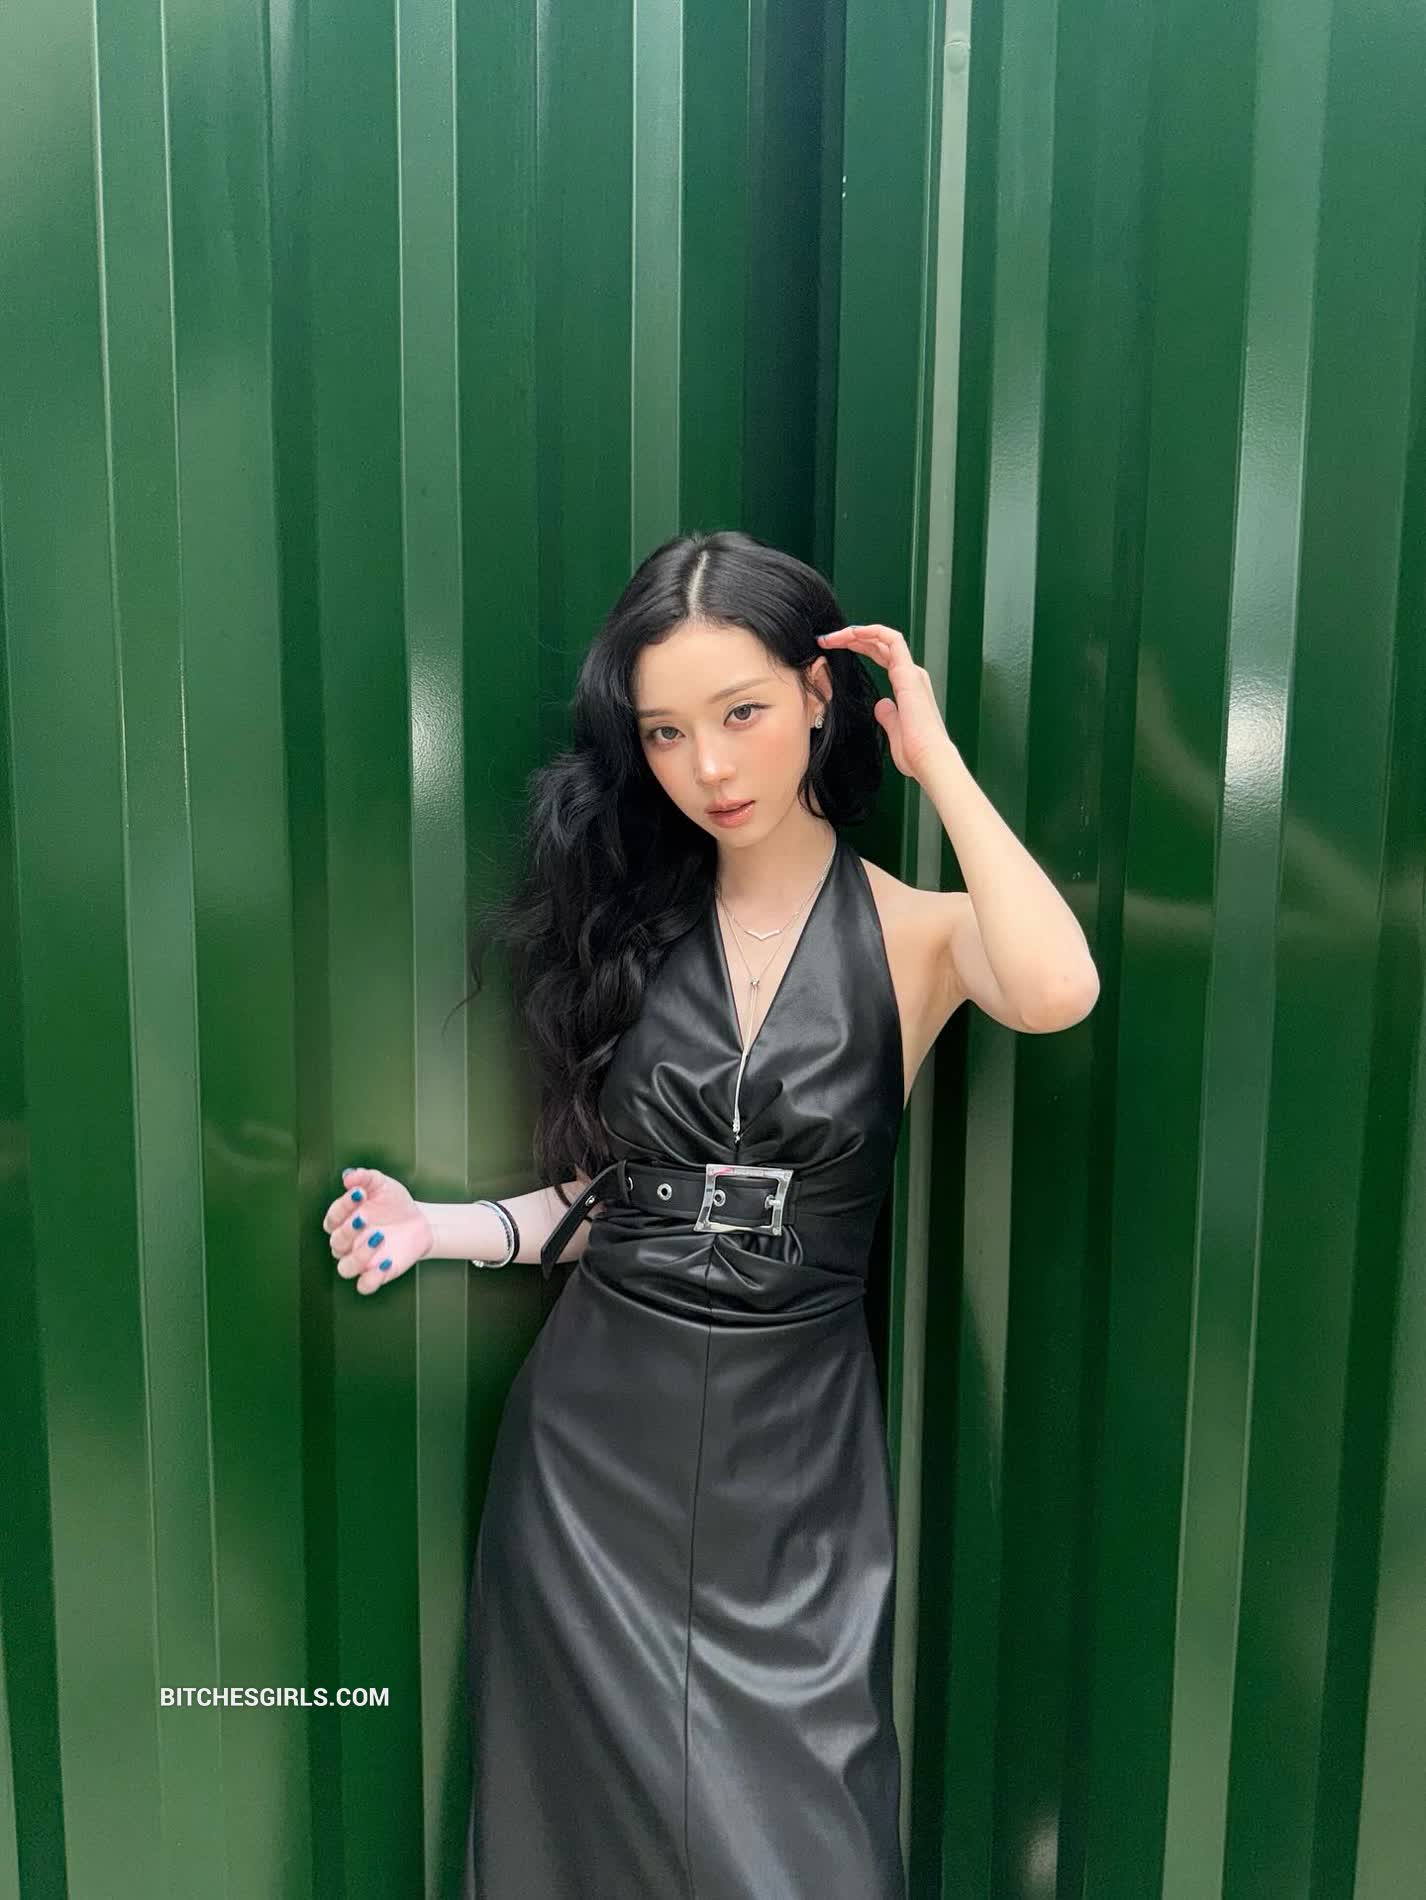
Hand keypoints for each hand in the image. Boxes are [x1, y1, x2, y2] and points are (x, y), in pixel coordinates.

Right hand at [323, 1165, 433, 1295]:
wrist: (420, 1221)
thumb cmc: (394, 1202)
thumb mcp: (382, 1185)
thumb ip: (364, 1178)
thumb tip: (347, 1176)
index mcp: (344, 1221)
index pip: (332, 1218)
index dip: (342, 1207)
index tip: (359, 1193)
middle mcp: (348, 1243)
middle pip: (336, 1243)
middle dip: (348, 1231)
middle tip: (365, 1218)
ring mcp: (362, 1259)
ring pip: (345, 1268)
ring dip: (359, 1256)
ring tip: (379, 1238)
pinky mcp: (378, 1274)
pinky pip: (364, 1286)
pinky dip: (371, 1279)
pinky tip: (387, 1262)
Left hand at [817, 623, 953, 780]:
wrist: (928, 759)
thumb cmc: (914, 752)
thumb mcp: (893, 731)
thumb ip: (887, 716)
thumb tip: (880, 704)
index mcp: (907, 686)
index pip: (882, 656)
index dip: (858, 648)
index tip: (833, 650)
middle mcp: (911, 675)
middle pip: (879, 646)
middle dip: (852, 639)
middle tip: (827, 640)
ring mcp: (911, 672)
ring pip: (884, 638)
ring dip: (857, 633)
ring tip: (833, 636)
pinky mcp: (909, 673)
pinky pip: (891, 640)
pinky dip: (872, 631)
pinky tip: (852, 633)